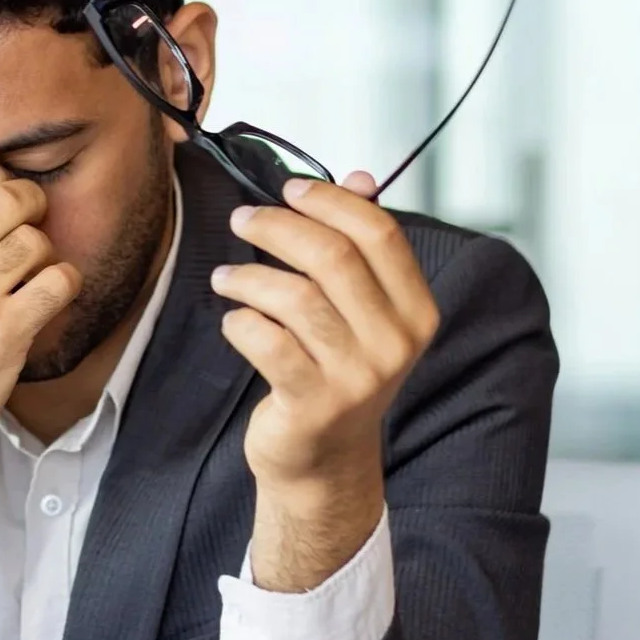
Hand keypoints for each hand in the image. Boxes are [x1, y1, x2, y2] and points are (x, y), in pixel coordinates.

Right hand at [0, 164, 81, 533]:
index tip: (3, 195)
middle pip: (2, 201)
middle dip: (29, 201)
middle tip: (34, 216)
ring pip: (32, 241)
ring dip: (43, 250)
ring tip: (34, 269)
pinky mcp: (2, 336)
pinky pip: (56, 282)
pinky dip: (64, 281)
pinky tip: (52, 292)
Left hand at [210, 172, 438, 591]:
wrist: (323, 461)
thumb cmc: (334, 374)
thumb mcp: (360, 310)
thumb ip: (361, 246)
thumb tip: (361, 177)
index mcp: (415, 311)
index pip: (378, 233)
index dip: (329, 201)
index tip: (288, 189)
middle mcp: (395, 343)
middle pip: (333, 257)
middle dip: (277, 227)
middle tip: (242, 219)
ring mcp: (358, 376)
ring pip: (295, 297)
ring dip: (248, 276)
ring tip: (225, 277)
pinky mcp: (314, 403)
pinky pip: (267, 342)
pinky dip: (240, 323)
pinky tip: (235, 322)